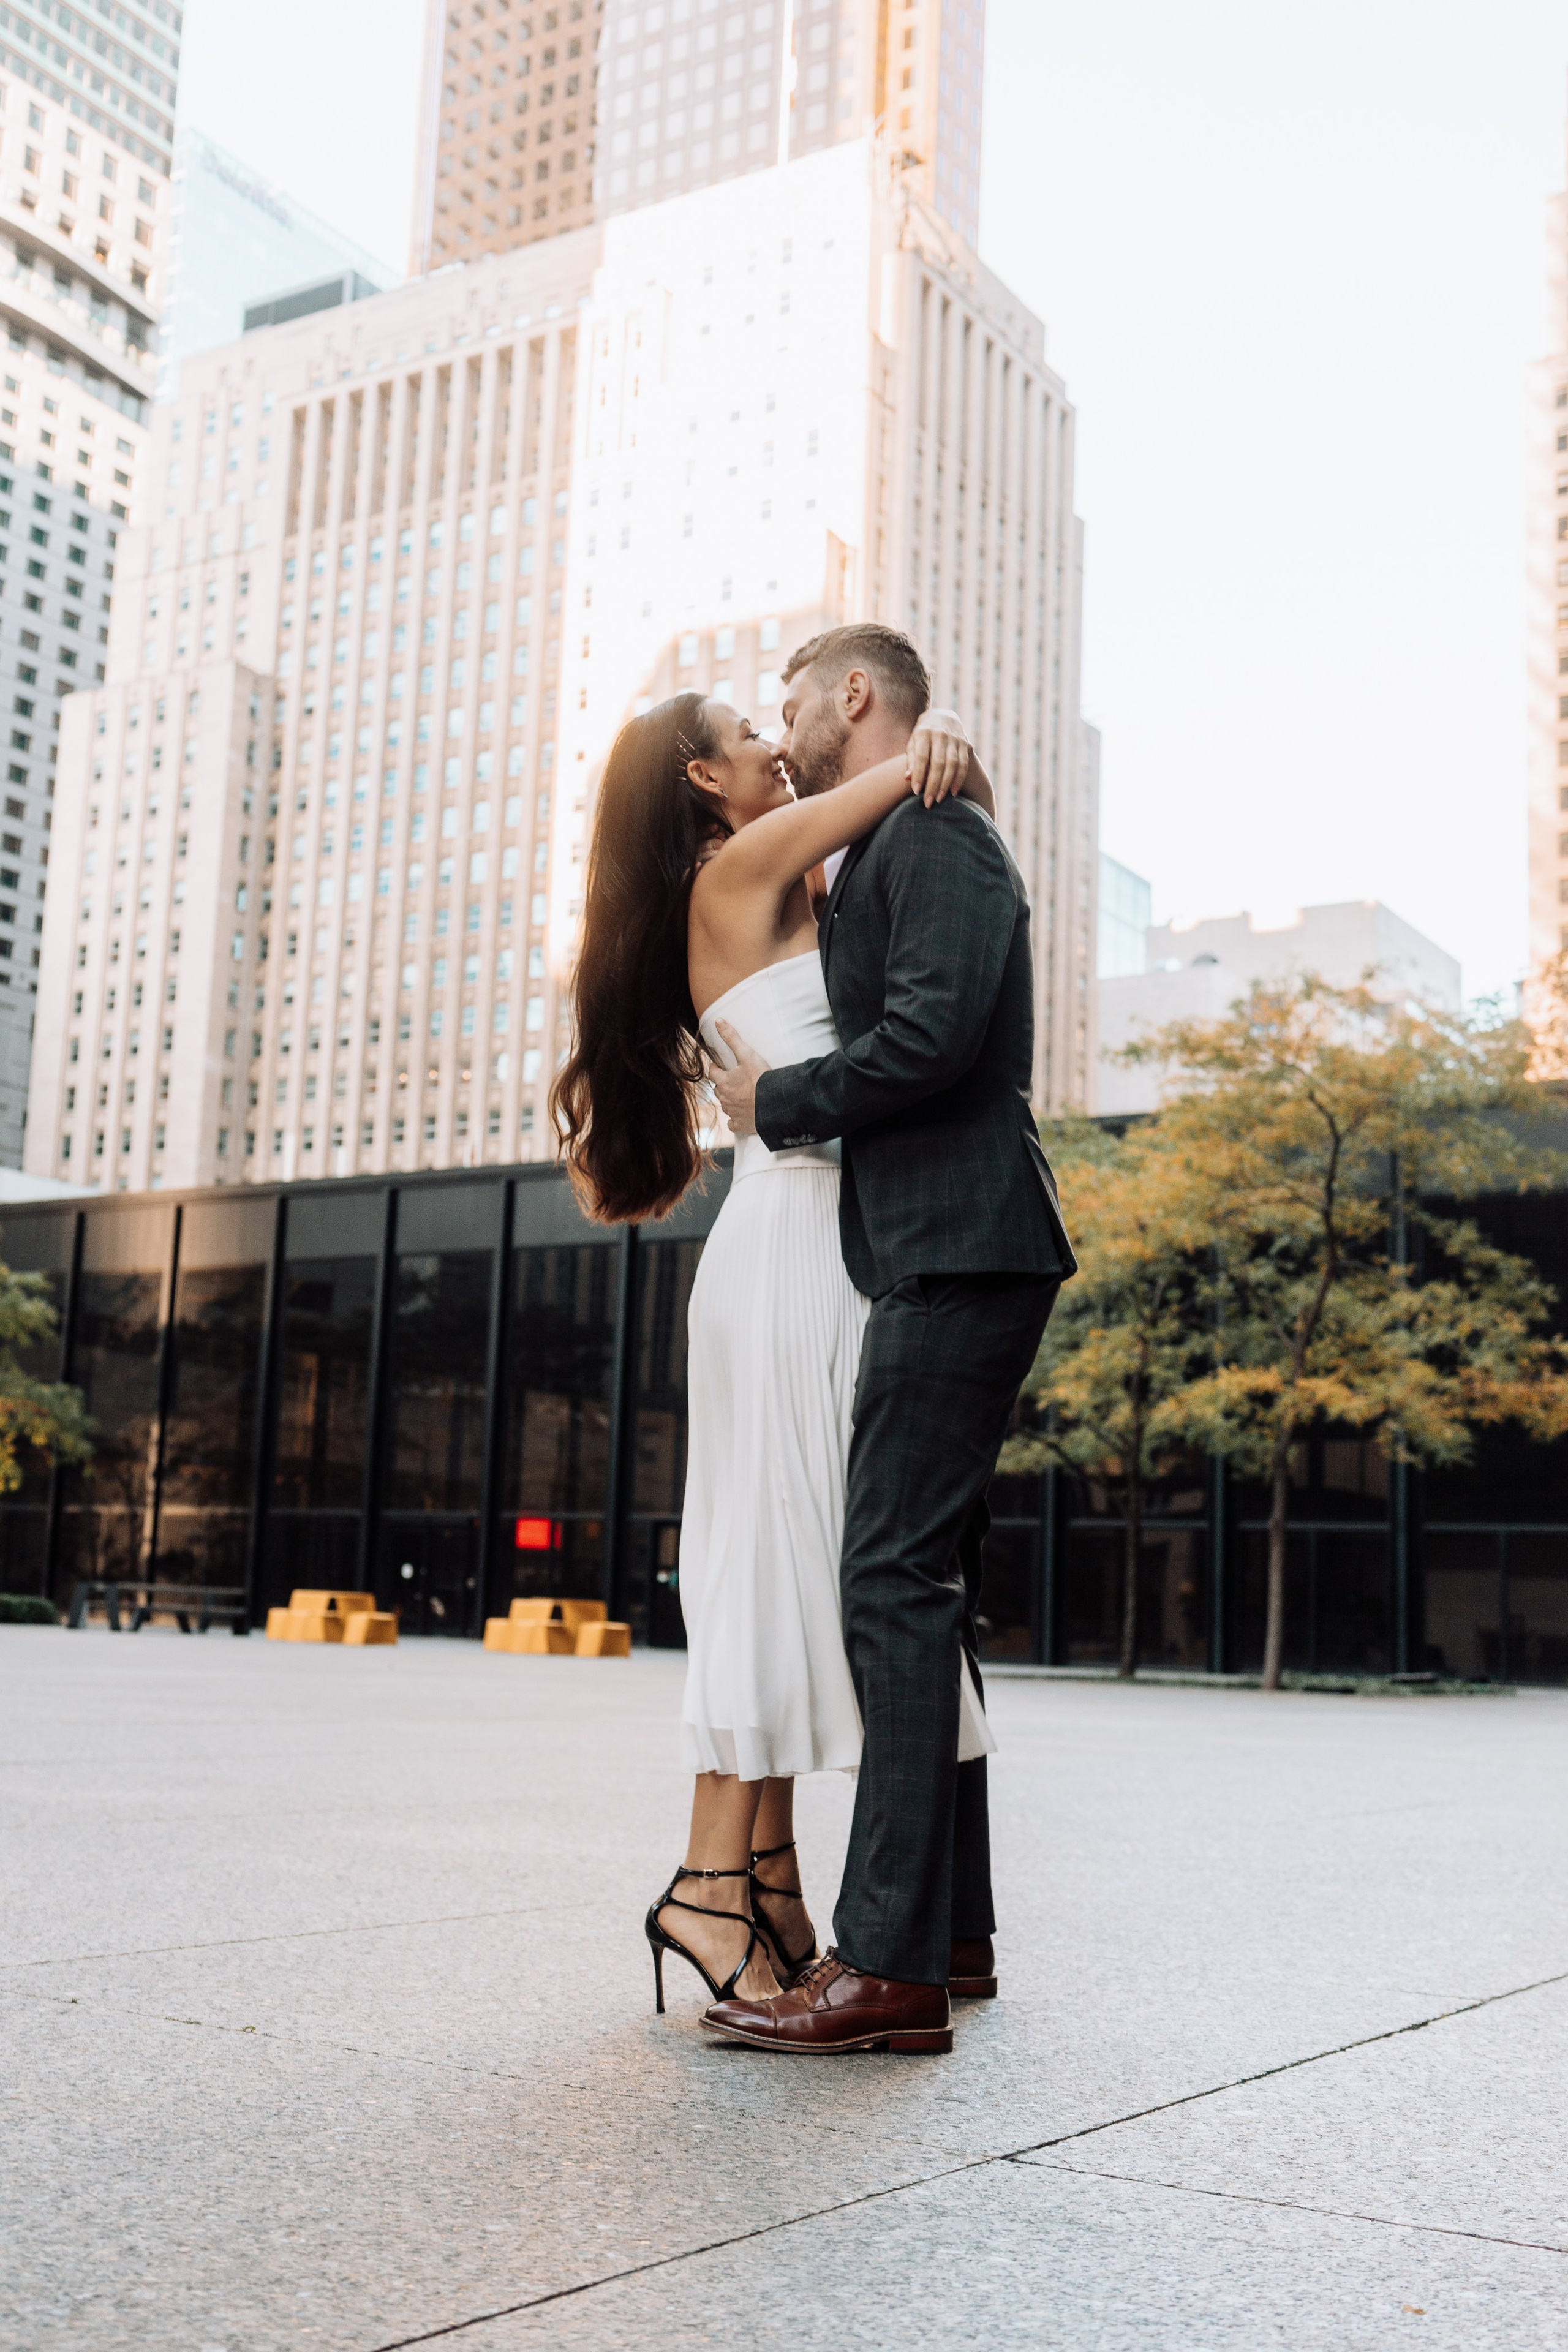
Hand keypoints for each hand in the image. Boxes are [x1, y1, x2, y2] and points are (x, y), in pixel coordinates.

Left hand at [710, 1020, 770, 1136]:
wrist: (774, 1104)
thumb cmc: (761, 1078)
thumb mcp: (747, 1054)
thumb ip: (732, 1038)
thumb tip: (718, 1021)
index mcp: (724, 1081)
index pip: (712, 1073)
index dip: (715, 1068)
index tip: (718, 1065)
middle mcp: (725, 1098)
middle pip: (717, 1090)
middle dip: (722, 1084)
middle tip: (731, 1079)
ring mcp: (732, 1113)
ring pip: (725, 1105)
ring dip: (728, 1100)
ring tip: (738, 1095)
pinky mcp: (741, 1125)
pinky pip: (732, 1124)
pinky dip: (734, 1120)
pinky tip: (740, 1116)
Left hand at [907, 707, 971, 806]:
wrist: (943, 716)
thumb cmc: (922, 736)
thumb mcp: (913, 743)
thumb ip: (911, 759)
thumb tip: (907, 778)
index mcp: (924, 733)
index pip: (922, 757)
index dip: (919, 775)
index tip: (916, 792)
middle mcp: (941, 734)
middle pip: (938, 763)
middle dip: (933, 784)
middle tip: (928, 802)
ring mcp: (955, 739)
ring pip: (952, 764)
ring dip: (946, 784)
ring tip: (939, 799)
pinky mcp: (965, 744)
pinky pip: (964, 764)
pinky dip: (959, 779)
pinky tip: (953, 792)